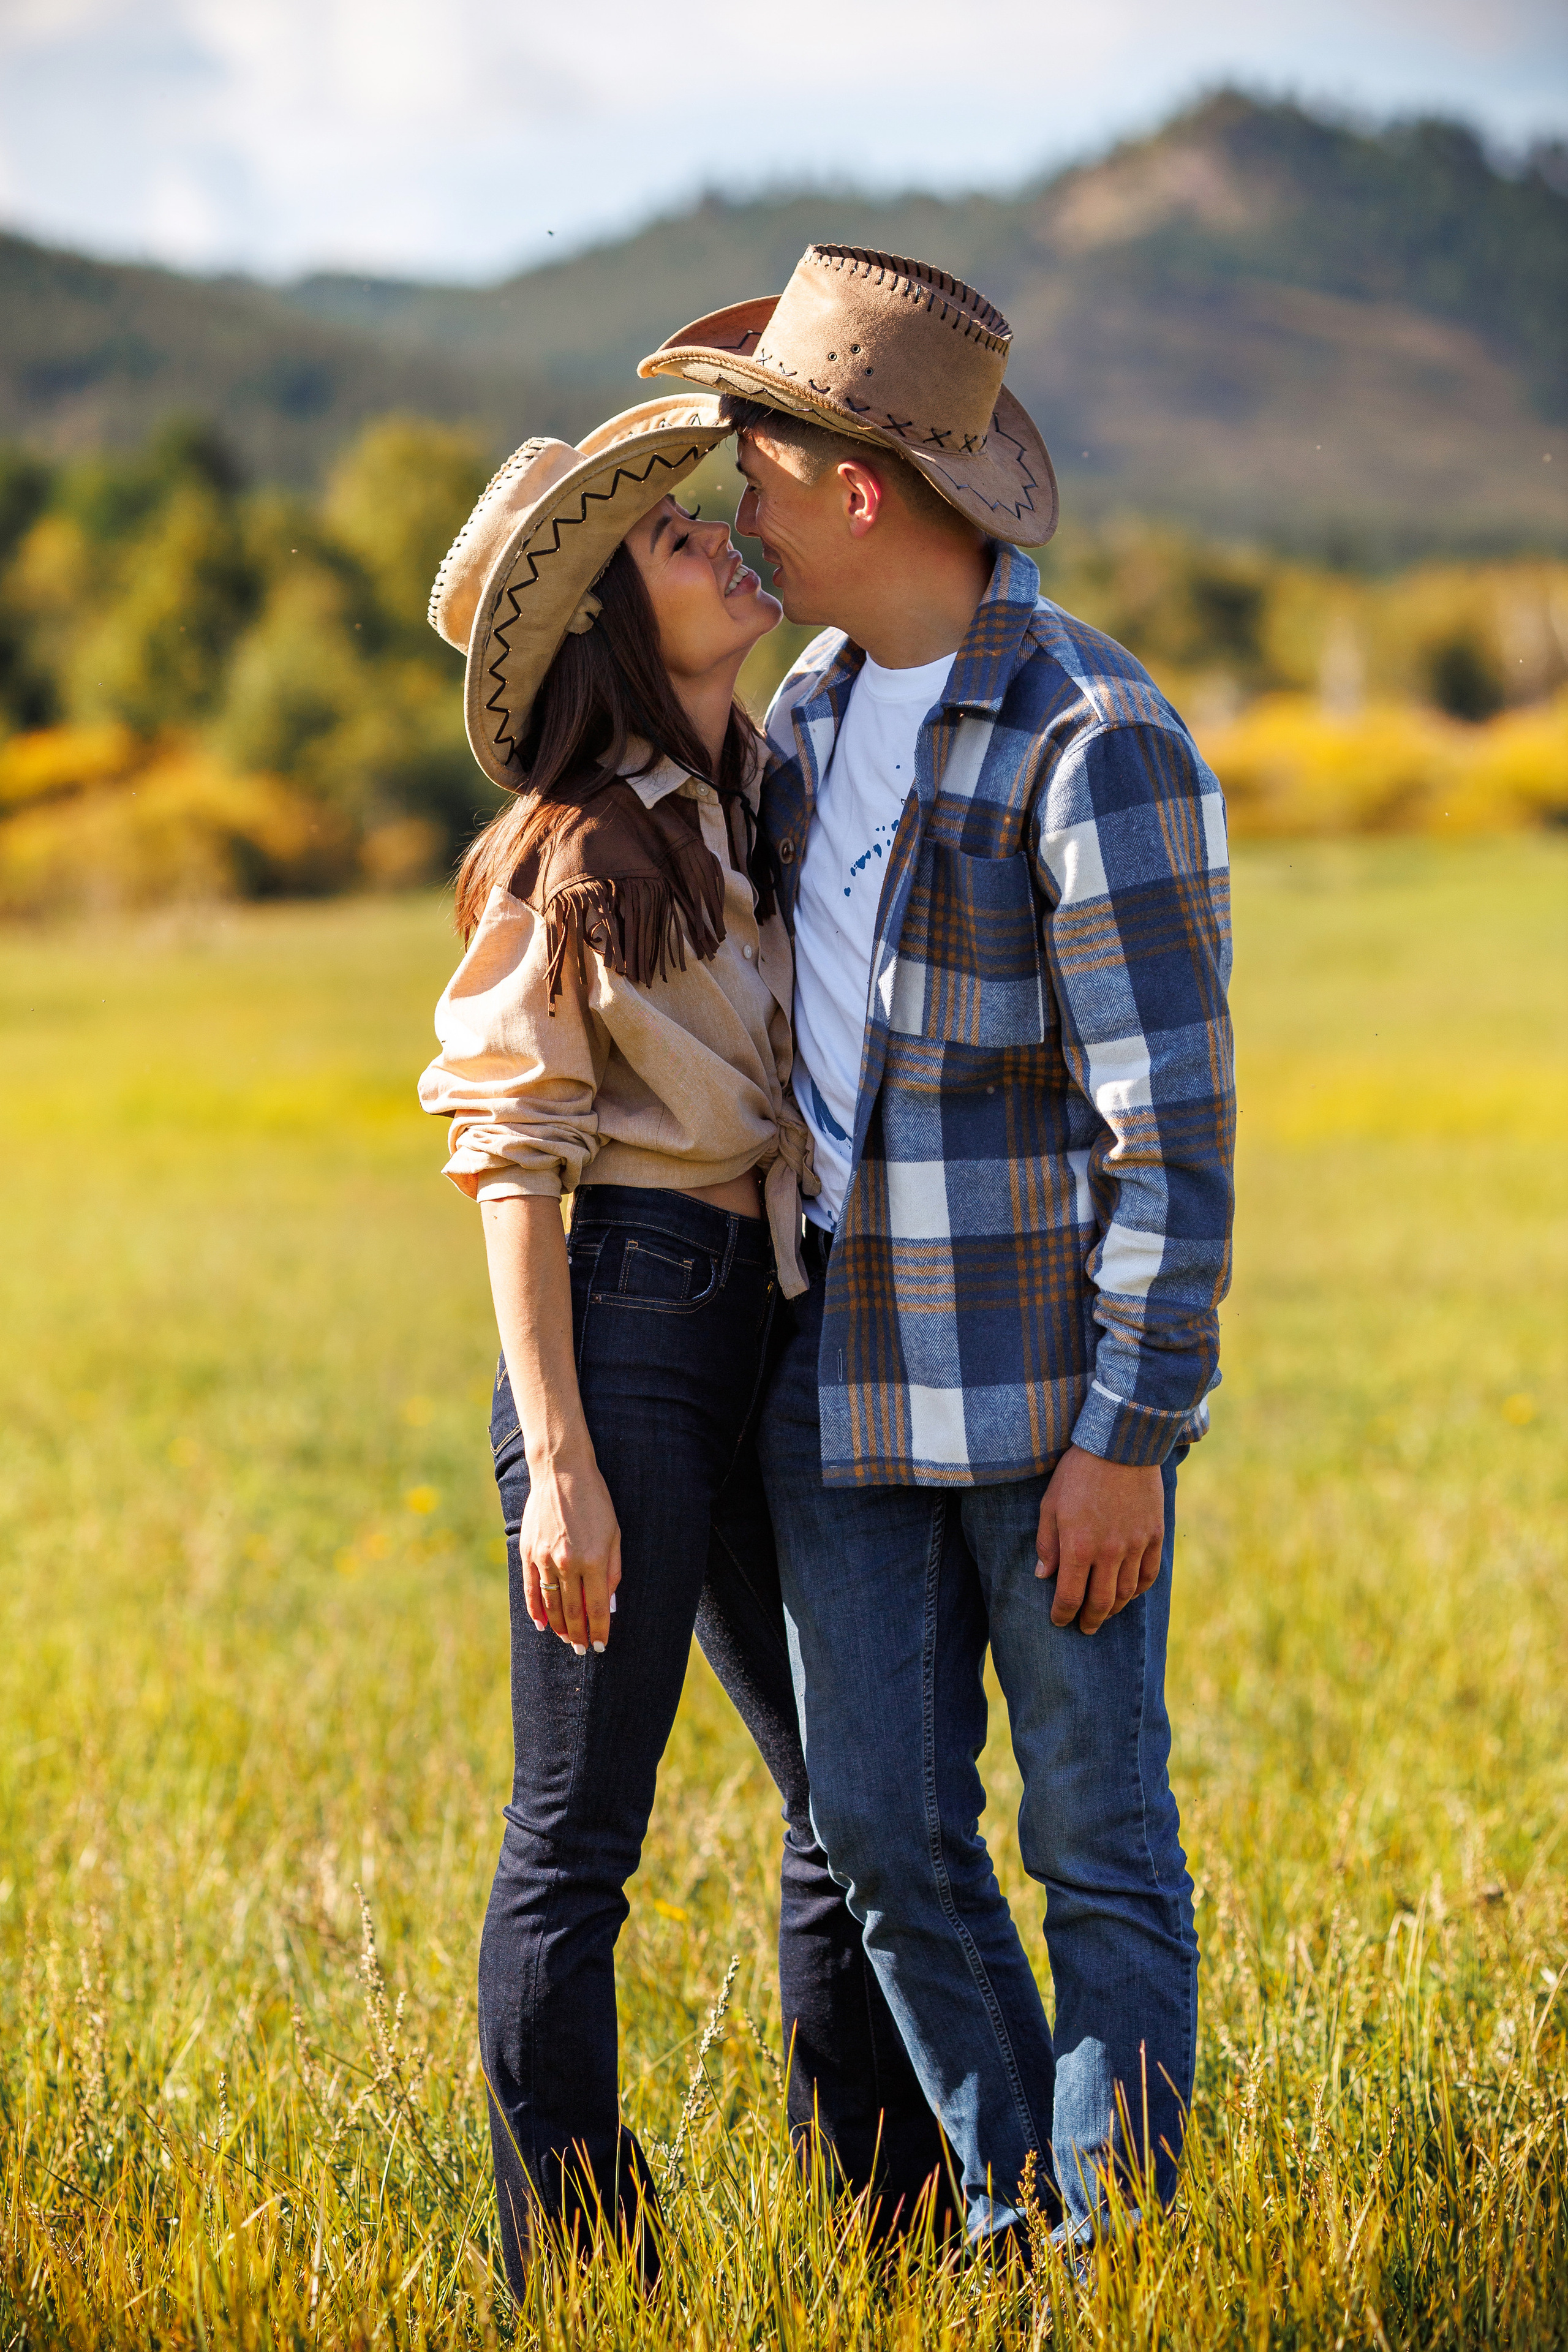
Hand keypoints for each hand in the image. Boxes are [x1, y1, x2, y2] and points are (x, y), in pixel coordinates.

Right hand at [520, 1452, 621, 1654]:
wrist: (562, 1472)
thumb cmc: (595, 1502)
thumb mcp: (615, 1534)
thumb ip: (613, 1571)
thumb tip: (609, 1605)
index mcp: (594, 1559)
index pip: (597, 1608)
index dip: (599, 1631)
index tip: (600, 1646)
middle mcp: (567, 1563)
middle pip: (572, 1612)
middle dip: (578, 1635)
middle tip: (582, 1650)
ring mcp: (544, 1558)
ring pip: (550, 1605)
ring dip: (559, 1627)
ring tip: (566, 1640)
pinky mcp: (528, 1552)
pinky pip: (531, 1589)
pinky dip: (535, 1610)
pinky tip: (542, 1624)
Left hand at [1035, 1447, 1163, 1634]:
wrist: (1119, 1444)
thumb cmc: (1077, 1472)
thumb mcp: (1050, 1504)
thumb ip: (1046, 1543)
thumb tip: (1043, 1575)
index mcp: (1078, 1547)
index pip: (1070, 1596)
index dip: (1063, 1614)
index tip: (1059, 1621)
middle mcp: (1109, 1552)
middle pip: (1102, 1603)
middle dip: (1090, 1620)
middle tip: (1084, 1628)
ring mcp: (1136, 1545)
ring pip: (1127, 1593)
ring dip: (1115, 1609)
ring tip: (1105, 1613)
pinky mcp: (1154, 1535)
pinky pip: (1149, 1574)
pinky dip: (1138, 1589)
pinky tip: (1130, 1593)